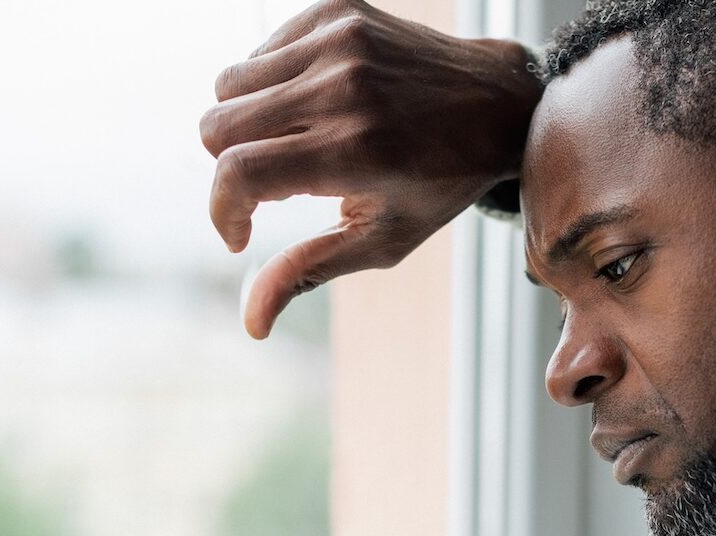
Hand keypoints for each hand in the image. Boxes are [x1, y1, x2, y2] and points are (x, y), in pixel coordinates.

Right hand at [200, 0, 540, 337]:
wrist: (498, 102)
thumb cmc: (440, 184)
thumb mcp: (383, 240)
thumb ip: (309, 271)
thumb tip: (251, 324)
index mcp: (355, 150)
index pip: (238, 174)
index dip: (222, 211)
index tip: (240, 233)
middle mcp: (343, 88)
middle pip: (217, 128)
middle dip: (230, 167)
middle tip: (276, 185)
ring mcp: (339, 41)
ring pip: (228, 86)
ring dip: (246, 124)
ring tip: (296, 143)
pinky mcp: (336, 10)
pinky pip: (259, 52)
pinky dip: (270, 84)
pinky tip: (312, 106)